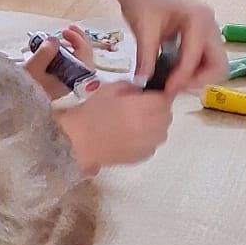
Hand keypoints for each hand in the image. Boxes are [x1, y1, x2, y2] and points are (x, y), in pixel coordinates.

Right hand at [22, 26, 96, 99]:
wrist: (17, 103)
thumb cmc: (25, 89)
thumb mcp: (34, 67)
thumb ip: (46, 52)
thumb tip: (54, 40)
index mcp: (71, 80)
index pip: (84, 56)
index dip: (78, 40)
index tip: (65, 31)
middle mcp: (72, 81)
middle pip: (85, 57)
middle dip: (79, 40)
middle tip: (68, 29)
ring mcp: (67, 81)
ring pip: (79, 61)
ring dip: (74, 46)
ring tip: (65, 35)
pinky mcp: (59, 80)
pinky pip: (71, 64)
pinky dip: (68, 53)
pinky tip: (59, 47)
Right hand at [58, 83, 172, 170]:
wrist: (79, 142)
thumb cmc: (92, 113)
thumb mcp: (111, 89)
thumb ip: (132, 87)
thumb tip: (142, 90)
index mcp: (144, 107)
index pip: (165, 98)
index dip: (160, 94)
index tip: (152, 93)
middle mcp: (151, 126)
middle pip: (167, 115)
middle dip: (158, 109)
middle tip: (142, 107)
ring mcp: (148, 144)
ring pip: (162, 131)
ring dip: (155, 124)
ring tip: (136, 122)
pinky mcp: (142, 157)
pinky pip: (152, 144)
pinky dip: (146, 139)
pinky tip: (130, 135)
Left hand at [109, 0, 225, 94]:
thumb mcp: (142, 26)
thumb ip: (146, 56)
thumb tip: (144, 84)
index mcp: (198, 17)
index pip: (195, 58)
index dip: (181, 78)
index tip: (165, 91)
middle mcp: (211, 24)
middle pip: (218, 64)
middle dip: (199, 80)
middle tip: (174, 87)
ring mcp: (210, 30)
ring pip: (215, 64)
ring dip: (198, 77)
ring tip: (172, 81)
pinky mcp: (203, 35)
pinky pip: (206, 59)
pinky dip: (195, 70)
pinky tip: (174, 72)